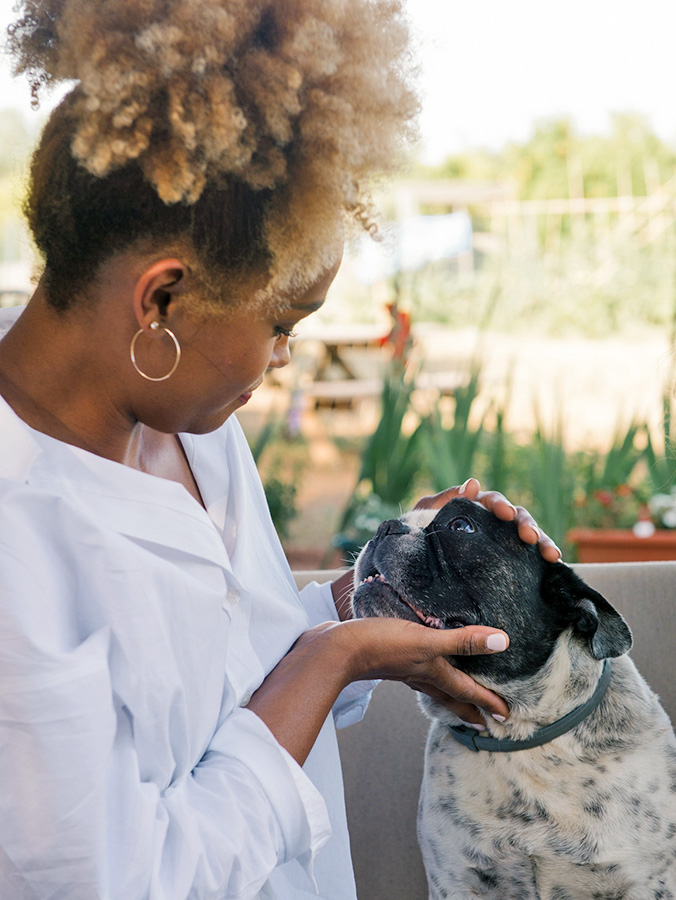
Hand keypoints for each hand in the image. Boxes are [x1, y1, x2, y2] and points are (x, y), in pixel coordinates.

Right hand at [327, 616, 510, 724]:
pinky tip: (417, 664)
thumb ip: (463, 641)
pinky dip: (423, 673)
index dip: (488, 701)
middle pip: (449, 696)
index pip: (467, 691)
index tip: (506, 716)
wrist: (337, 650)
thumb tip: (502, 642)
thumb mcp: (427, 641)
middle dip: (468, 709)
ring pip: (431, 686)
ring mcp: (401, 669)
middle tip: (484, 723)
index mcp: (433, 673)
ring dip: (446, 694)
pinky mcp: (386, 658)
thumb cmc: (382, 645)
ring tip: (454, 697)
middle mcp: (419, 675)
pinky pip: (413, 672)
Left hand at [414, 477, 560, 562]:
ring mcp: (503, 540)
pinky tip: (555, 566)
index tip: (504, 513)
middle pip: (517, 516)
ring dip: (542, 541)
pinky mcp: (510, 559)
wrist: (414, 563)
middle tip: (530, 537)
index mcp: (475, 505)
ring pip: (529, 535)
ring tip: (551, 555)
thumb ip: (446, 498)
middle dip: (526, 525)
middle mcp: (494, 521)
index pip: (492, 500)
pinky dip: (544, 559)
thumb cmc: (419, 532)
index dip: (500, 505)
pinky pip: (530, 558)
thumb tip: (473, 483)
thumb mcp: (426, 513)